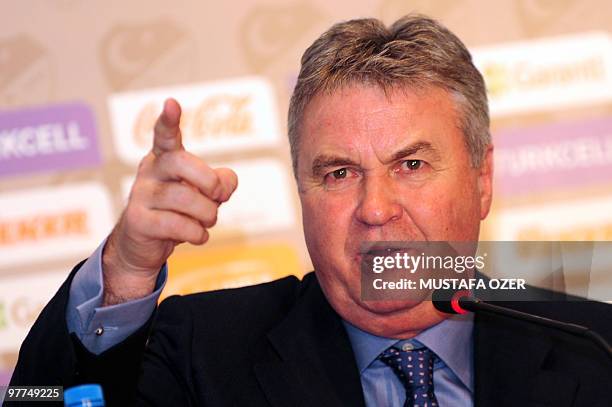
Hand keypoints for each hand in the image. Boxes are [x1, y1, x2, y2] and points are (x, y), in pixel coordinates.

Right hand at [102, 98, 237, 304]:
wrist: (145, 243)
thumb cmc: (180, 211)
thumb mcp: (205, 193)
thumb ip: (222, 182)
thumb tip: (224, 184)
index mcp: (165, 157)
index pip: (165, 134)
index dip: (169, 120)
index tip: (171, 103)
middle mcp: (150, 170)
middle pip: (182, 162)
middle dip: (209, 181)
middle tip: (217, 196)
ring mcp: (141, 194)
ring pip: (184, 198)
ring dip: (208, 214)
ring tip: (207, 221)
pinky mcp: (138, 220)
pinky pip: (177, 225)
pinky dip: (197, 234)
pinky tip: (197, 235)